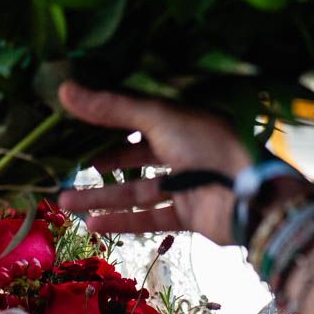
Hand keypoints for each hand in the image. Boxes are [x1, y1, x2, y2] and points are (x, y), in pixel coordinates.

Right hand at [54, 82, 252, 245]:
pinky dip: (123, 221)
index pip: (136, 117)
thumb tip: (63, 89)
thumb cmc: (207, 144)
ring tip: (64, 202)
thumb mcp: (157, 118)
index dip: (106, 121)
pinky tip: (93, 224)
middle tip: (67, 170)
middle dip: (100, 164)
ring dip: (102, 197)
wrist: (249, 196)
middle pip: (134, 156)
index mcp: (180, 120)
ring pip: (137, 189)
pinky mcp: (189, 214)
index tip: (73, 126)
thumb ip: (111, 108)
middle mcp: (183, 149)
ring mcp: (186, 184)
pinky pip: (150, 217)